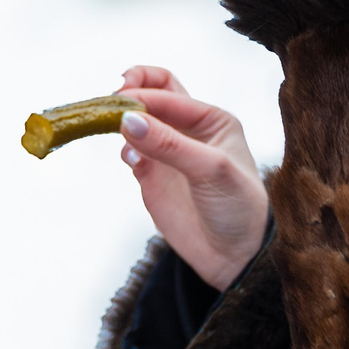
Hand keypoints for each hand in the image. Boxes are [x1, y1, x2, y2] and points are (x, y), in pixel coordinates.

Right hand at [114, 65, 267, 289]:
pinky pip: (130, 152)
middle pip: (153, 95)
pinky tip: (131, 160)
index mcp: (211, 120)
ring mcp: (167, 152)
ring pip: (136, 123)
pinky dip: (123, 150)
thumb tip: (127, 120)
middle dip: (131, 91)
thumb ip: (169, 144)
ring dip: (121, 121)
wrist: (234, 257)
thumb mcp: (211, 170)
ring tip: (111, 128)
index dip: (143, 94)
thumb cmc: (238, 207)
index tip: (120, 104)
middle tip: (110, 100)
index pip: (169, 92)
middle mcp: (188, 130)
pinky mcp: (151, 176)